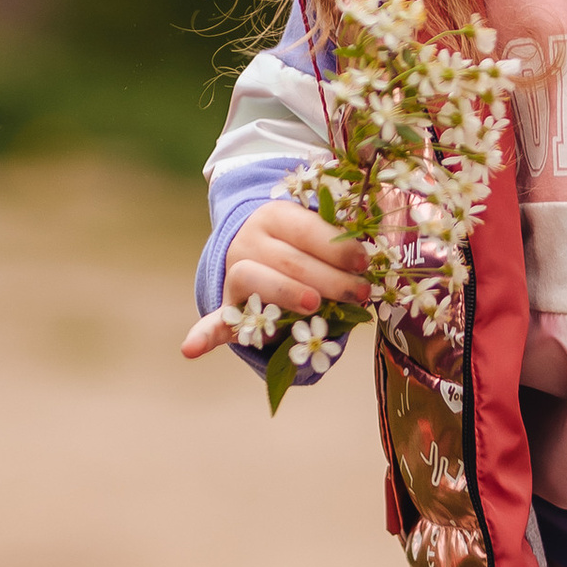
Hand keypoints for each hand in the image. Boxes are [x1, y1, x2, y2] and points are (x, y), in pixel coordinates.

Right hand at [178, 197, 372, 360]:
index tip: (364, 259)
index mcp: (274, 216)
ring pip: (253, 279)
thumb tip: (376, 258)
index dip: (335, 244)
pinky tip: (191, 349)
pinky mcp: (227, 308)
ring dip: (284, 292)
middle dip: (328, 277)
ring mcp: (233, 273)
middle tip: (360, 292)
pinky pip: (213, 321)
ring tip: (315, 306)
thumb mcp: (317, 234)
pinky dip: (202, 335)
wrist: (257, 249)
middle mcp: (248, 241)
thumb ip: (338, 244)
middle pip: (288, 259)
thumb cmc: (304, 246)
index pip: (304, 227)